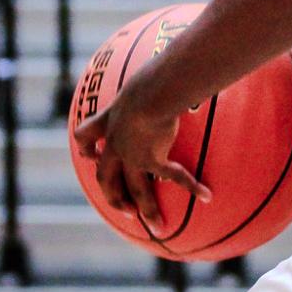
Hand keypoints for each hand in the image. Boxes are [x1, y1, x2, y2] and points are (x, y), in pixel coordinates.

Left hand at [70, 87, 210, 230]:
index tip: (89, 155)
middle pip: (106, 177)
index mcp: (107, 122)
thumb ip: (148, 78)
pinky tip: (205, 195)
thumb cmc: (147, 79)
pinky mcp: (152, 161)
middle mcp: (115, 145)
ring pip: (136, 190)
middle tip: (123, 211)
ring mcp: (132, 157)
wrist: (149, 96)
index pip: (86, 136)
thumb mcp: (141, 77)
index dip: (86, 148)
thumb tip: (167, 64)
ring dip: (146, 210)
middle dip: (113, 195)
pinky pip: (173, 177)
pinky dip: (190, 186)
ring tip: (157, 226)